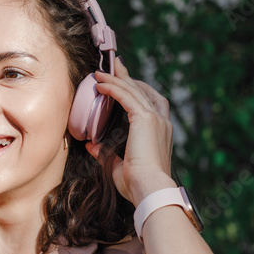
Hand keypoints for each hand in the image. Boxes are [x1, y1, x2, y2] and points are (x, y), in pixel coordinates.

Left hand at [85, 58, 176, 204]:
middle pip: (143, 90)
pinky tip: (101, 85)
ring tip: (102, 71)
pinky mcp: (145, 119)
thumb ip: (106, 154)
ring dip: (117, 79)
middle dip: (127, 77)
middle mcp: (161, 122)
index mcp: (161, 132)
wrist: (149, 188)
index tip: (124, 80)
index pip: (150, 103)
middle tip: (114, 65)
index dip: (137, 89)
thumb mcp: (119, 166)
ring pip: (134, 90)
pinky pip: (126, 97)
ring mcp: (155, 119)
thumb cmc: (138, 184)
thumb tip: (92, 145)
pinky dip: (113, 88)